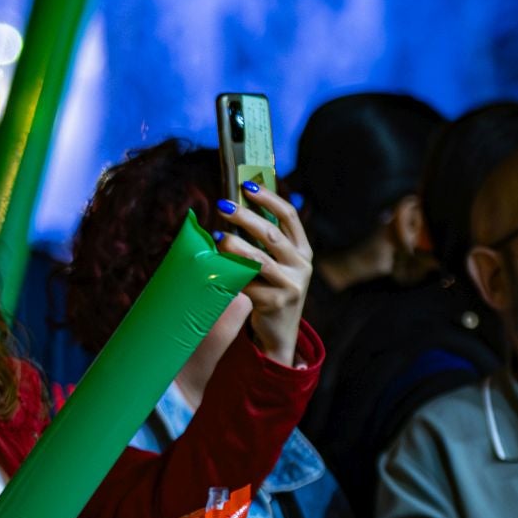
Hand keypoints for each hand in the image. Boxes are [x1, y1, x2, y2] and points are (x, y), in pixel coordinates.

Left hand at [215, 183, 312, 366]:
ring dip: (236, 247)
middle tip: (223, 206)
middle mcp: (301, 264)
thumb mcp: (275, 263)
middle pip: (272, 234)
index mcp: (302, 249)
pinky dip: (231, 276)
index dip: (269, 198)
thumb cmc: (270, 288)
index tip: (247, 186)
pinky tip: (216, 270)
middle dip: (246, 218)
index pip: (289, 216)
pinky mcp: (276, 302)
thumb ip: (262, 240)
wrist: (279, 331)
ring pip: (260, 260)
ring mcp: (291, 285)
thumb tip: (233, 207)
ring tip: (218, 237)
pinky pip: (249, 284)